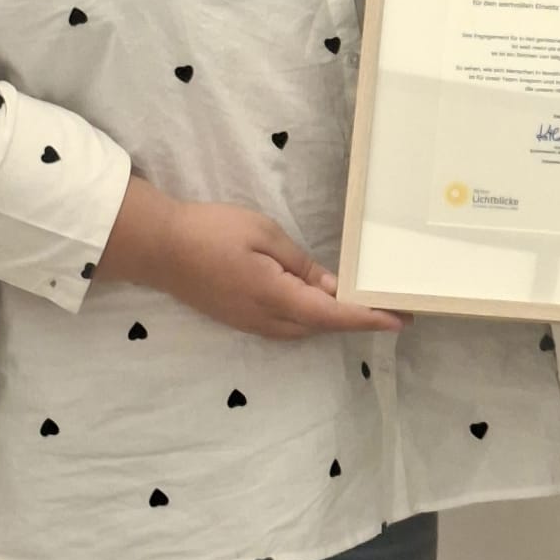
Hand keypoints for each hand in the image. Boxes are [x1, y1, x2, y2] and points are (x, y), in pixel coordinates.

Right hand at [99, 183, 403, 338]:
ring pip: (304, 328)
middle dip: (357, 319)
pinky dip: (310, 316)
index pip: (332, 314)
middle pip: (321, 326)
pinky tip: (319, 301)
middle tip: (390, 305)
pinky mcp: (240, 319)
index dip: (368, 318)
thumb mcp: (263, 234)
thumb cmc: (211, 231)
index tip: (400, 319)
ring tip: (363, 303)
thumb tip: (331, 288)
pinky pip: (286, 324)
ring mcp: (250, 323)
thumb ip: (300, 265)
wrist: (159, 247)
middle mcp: (266, 320)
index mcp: (275, 297)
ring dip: (333, 319)